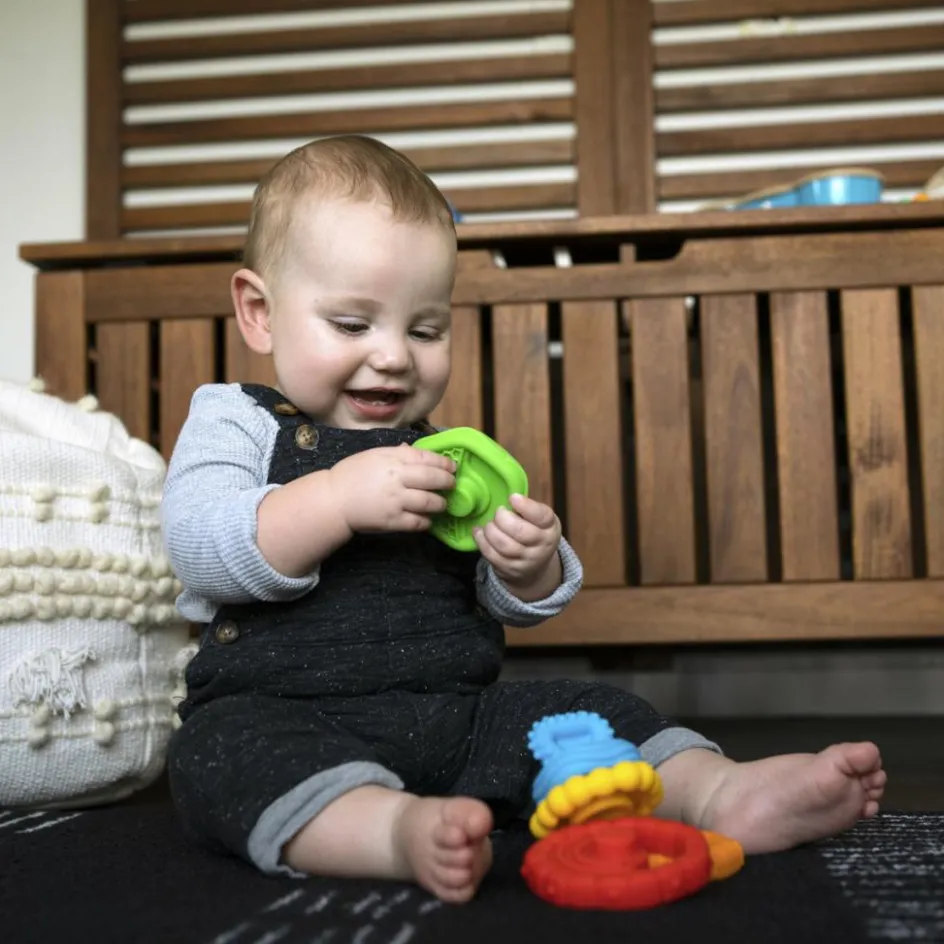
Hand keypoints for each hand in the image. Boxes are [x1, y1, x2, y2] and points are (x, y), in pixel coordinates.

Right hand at [329, 444, 455, 533]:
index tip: (452, 467)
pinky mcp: (393, 521)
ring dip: (440, 503)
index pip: (426, 459)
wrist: (333, 499)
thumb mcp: (374, 455)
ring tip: (442, 503)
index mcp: (393, 459)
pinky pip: (418, 522)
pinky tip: (427, 518)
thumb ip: (397, 454)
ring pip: (430, 503)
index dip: (444, 463)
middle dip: (448, 483)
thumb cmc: (352, 474)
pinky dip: (427, 521)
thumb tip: (415, 451)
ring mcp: (396, 501)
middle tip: (451, 485)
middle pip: (433, 480)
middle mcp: (398, 479)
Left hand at [474, 494, 561, 598]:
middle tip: (499, 512)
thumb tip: (509, 499)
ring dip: (491, 530)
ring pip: (504, 544)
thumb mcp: (540, 520)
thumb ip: (528, 510)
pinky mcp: (510, 570)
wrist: (536, 568)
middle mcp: (541, 546)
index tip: (512, 497)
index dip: (526, 506)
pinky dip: (482, 540)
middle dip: (503, 518)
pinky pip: (492, 555)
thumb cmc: (535, 534)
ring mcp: (526, 561)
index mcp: (550, 528)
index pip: (542, 516)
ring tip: (490, 524)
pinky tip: (479, 532)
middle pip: (519, 531)